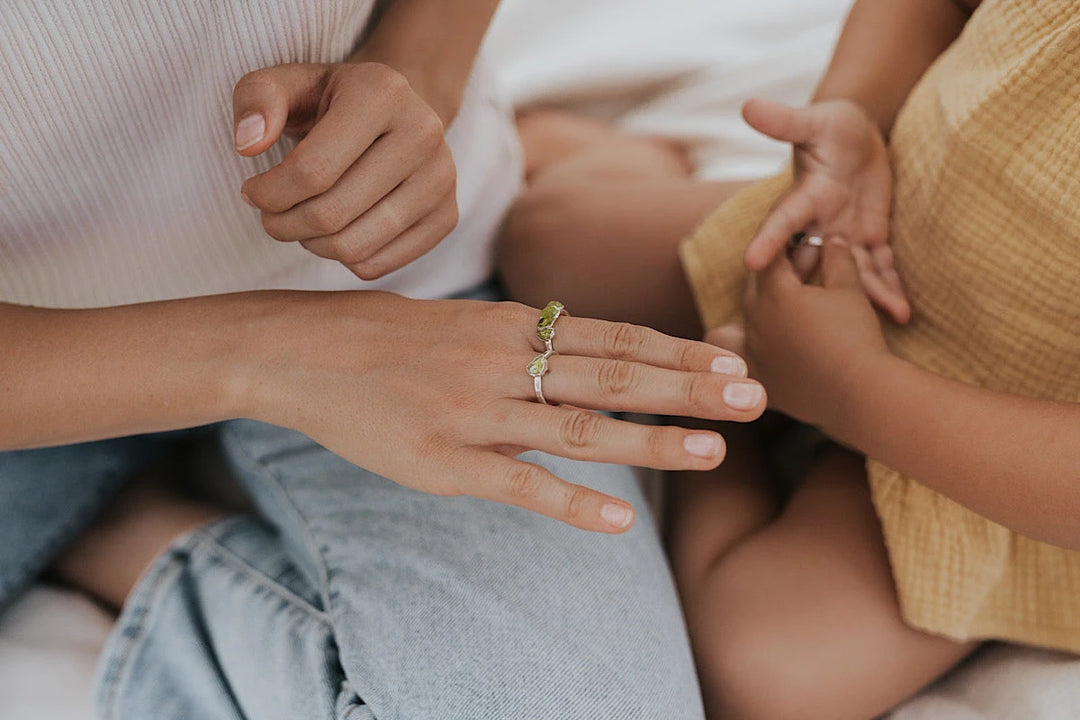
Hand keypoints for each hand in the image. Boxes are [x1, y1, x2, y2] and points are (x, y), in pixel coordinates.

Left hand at [232, 62, 456, 279]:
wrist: (398, 113)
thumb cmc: (332, 101)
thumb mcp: (287, 82)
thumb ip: (256, 99)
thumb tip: (248, 145)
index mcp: (382, 92)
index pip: (313, 170)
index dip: (269, 194)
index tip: (252, 192)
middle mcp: (423, 133)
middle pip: (332, 214)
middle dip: (283, 224)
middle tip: (271, 216)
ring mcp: (442, 179)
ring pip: (354, 247)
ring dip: (311, 245)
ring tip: (300, 223)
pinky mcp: (448, 216)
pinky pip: (378, 265)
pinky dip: (344, 259)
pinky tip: (335, 233)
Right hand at [246, 294, 766, 533]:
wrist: (304, 353)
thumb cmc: (391, 338)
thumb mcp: (467, 322)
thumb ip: (530, 339)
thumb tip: (593, 349)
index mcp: (512, 326)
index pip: (613, 336)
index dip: (677, 348)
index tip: (734, 356)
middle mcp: (503, 362)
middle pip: (612, 374)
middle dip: (688, 385)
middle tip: (754, 394)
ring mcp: (474, 413)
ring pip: (576, 427)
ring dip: (648, 439)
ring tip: (710, 450)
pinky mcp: (442, 463)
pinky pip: (516, 483)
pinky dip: (570, 503)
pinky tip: (618, 521)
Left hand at [706, 238, 889, 433]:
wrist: (861, 393)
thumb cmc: (856, 336)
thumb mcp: (851, 289)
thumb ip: (838, 259)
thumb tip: (831, 239)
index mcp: (774, 292)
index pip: (769, 257)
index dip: (784, 246)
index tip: (795, 243)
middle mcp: (754, 321)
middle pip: (752, 288)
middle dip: (769, 277)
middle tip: (793, 275)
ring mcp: (752, 353)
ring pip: (733, 326)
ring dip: (751, 316)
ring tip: (772, 317)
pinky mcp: (760, 381)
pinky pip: (736, 366)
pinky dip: (740, 358)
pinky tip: (763, 355)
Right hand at [741, 98, 909, 322]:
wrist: (856, 137)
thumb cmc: (831, 124)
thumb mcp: (813, 120)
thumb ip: (784, 120)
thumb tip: (748, 105)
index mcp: (804, 197)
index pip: (781, 221)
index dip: (767, 240)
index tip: (749, 263)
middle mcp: (819, 225)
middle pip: (811, 263)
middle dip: (808, 293)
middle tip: (801, 323)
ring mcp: (843, 236)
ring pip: (849, 274)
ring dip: (865, 297)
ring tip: (880, 323)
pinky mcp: (868, 240)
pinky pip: (878, 269)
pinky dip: (890, 290)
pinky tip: (903, 315)